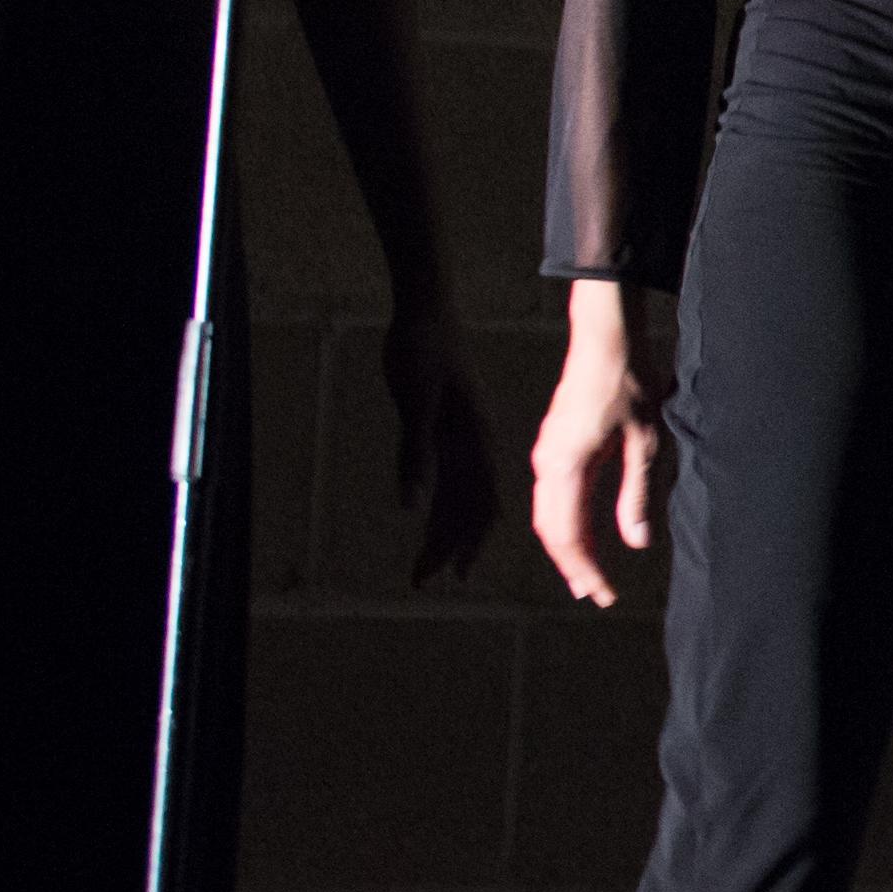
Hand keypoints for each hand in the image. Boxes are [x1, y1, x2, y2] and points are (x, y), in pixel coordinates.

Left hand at [382, 298, 497, 586]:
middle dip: (449, 547)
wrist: (427, 310)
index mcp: (475, 438)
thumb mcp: (416, 401)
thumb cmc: (422, 349)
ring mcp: (461, 436)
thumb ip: (414, 453)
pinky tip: (426, 520)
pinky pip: (446, 477)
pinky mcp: (445, 429)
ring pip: (457, 496)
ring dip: (442, 531)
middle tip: (423, 581)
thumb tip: (411, 507)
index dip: (469, 541)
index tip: (455, 575)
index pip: (481, 503)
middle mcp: (474, 443)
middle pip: (470, 507)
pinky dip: (438, 505)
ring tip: (422, 564)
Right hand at [532, 281, 674, 610]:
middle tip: (596, 595)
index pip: (568, 534)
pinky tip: (582, 534)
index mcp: (566, 466)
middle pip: (551, 530)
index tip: (604, 595)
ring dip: (567, 547)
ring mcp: (545, 454)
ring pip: (547, 515)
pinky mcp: (552, 446)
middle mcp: (547, 463)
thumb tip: (636, 544)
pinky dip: (565, 523)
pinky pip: (551, 496)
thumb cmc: (629, 385)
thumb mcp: (645, 444)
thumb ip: (636, 495)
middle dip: (573, 566)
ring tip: (588, 575)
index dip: (585, 569)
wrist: (605, 339)